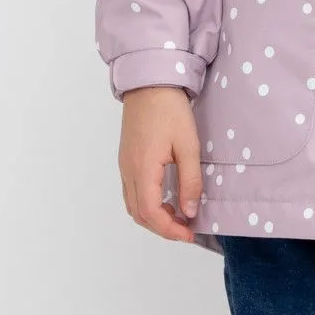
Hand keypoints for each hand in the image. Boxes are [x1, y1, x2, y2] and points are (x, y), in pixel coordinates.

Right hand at [118, 85, 202, 242]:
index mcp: (143, 169)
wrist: (150, 82)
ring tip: (178, 214)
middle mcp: (128, 171)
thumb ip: (190, 181)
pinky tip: (165, 197)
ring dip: (153, 217)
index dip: (170, 230)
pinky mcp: (126, 158)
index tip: (190, 232)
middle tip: (186, 228)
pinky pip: (132, 191)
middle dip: (162, 227)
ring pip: (133, 205)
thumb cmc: (170, 110)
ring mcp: (124, 165)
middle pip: (139, 214)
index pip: (151, 214)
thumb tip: (189, 212)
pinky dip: (147, 203)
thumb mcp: (188, 145)